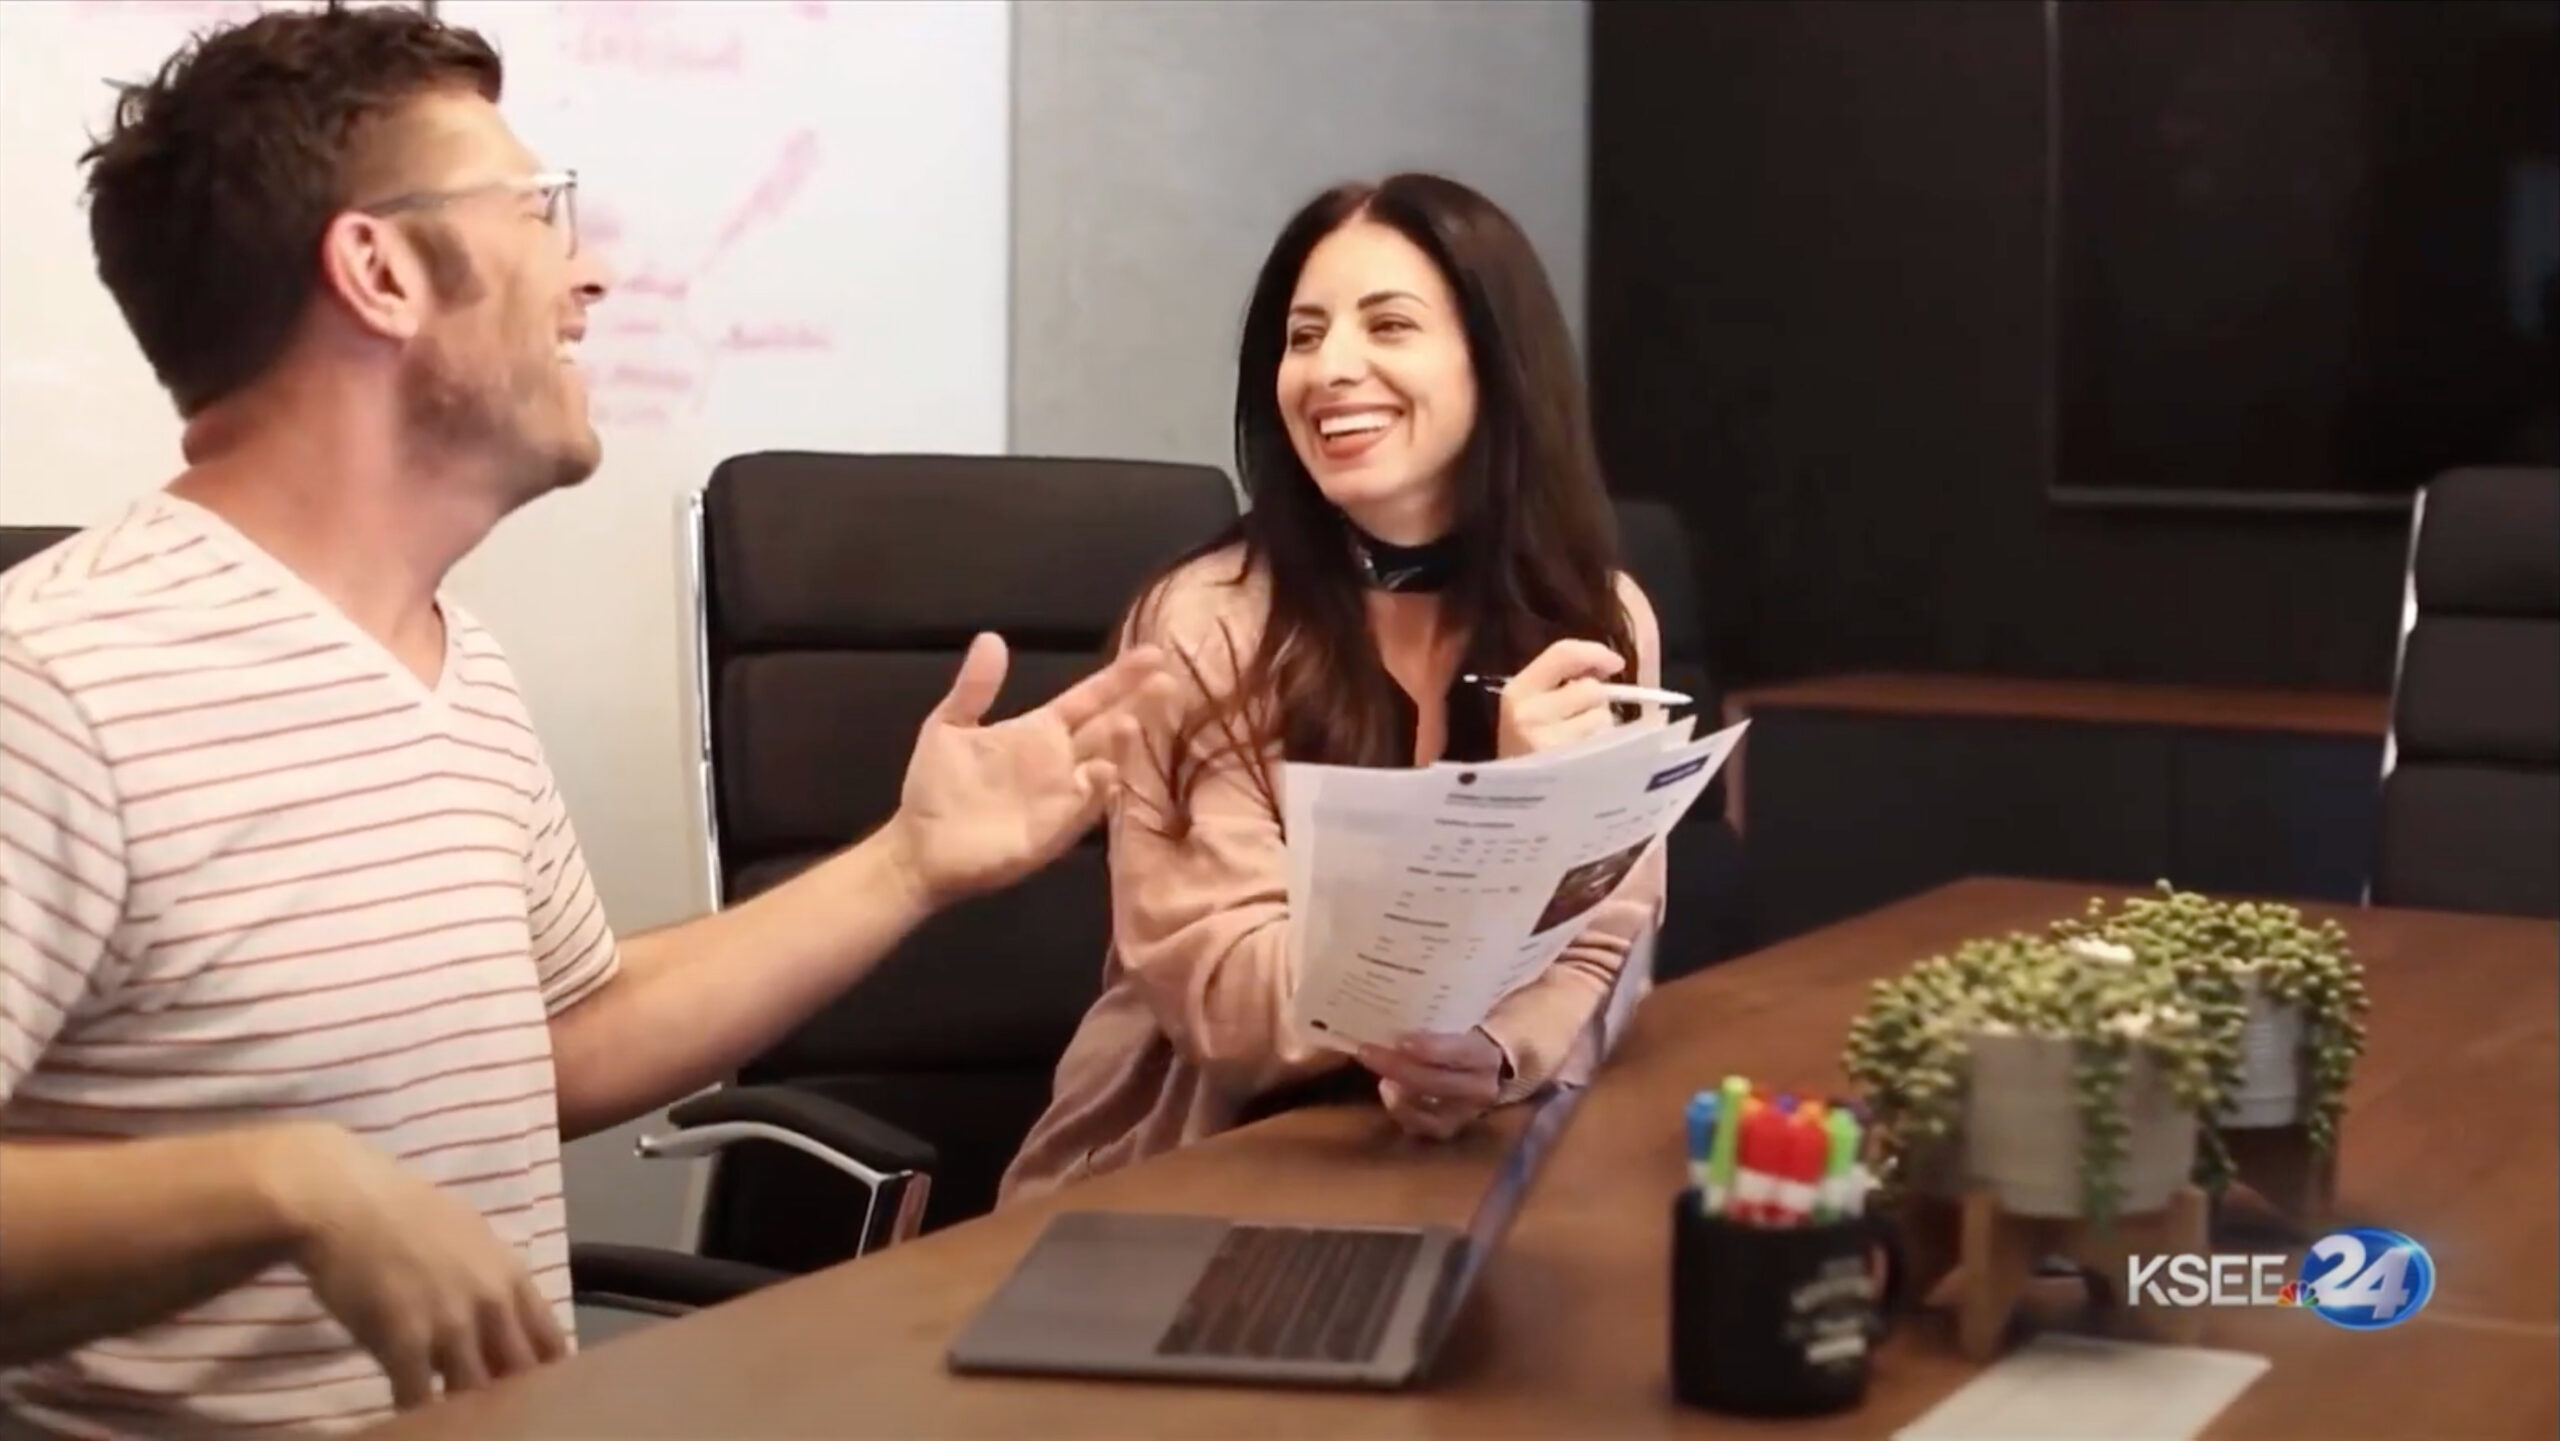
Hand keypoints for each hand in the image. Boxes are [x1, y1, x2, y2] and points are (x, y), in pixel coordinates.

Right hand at [264, 1124, 565, 1409]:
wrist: (344, 1201)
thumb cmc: (403, 1212)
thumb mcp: (470, 1236)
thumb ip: (491, 1279)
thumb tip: (502, 1314)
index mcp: (511, 1275)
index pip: (550, 1342)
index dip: (544, 1373)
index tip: (533, 1391)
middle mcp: (491, 1302)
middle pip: (519, 1373)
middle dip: (508, 1396)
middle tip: (491, 1410)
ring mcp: (450, 1325)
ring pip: (473, 1391)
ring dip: (463, 1409)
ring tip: (453, 1417)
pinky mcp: (405, 1343)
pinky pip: (419, 1398)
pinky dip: (417, 1413)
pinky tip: (410, 1416)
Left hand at [889, 634, 1168, 905]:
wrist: (918, 847)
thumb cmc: (936, 787)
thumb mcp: (948, 726)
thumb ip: (975, 687)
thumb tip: (992, 638)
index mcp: (1039, 732)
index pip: (1089, 699)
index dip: (1119, 678)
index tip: (1154, 654)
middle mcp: (1060, 762)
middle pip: (1109, 728)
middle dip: (1139, 705)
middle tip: (1171, 682)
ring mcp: (1061, 797)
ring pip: (1104, 766)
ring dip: (1120, 747)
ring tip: (1134, 720)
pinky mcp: (1052, 832)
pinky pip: (1082, 810)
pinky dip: (1095, 792)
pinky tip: (1104, 771)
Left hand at [1359, 1030, 1507, 1140]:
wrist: (1483, 1067)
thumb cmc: (1461, 1037)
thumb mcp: (1456, 1024)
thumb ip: (1433, 1024)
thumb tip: (1394, 1019)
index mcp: (1484, 1055)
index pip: (1459, 1052)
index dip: (1430, 1048)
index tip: (1400, 1040)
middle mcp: (1480, 1088)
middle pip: (1437, 1082)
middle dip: (1398, 1068)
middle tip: (1367, 1051)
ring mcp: (1466, 1113)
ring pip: (1429, 1111)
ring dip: (1397, 1094)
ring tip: (1380, 1076)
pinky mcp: (1450, 1128)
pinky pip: (1420, 1127)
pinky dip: (1400, 1111)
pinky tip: (1388, 1091)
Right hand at [1495, 639, 1625, 758]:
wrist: (1512, 809)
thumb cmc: (1528, 754)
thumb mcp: (1531, 711)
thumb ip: (1562, 682)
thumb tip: (1609, 664)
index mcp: (1517, 692)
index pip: (1562, 653)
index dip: (1595, 653)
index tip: (1616, 664)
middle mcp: (1528, 715)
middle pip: (1590, 689)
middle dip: (1596, 703)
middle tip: (1581, 725)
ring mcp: (1548, 744)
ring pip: (1603, 717)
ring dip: (1602, 729)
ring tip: (1583, 748)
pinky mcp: (1568, 768)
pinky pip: (1606, 744)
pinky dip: (1607, 750)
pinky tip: (1589, 763)